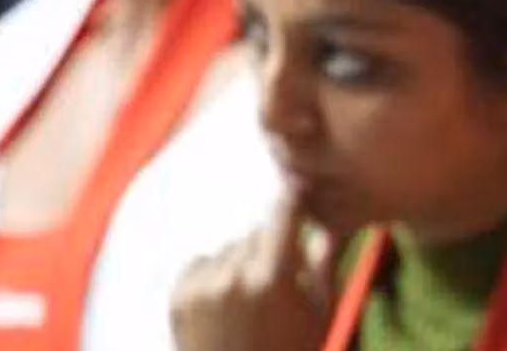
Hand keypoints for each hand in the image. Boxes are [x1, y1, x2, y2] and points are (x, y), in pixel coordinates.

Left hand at [170, 189, 345, 350]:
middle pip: (257, 232)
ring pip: (229, 248)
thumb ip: (323, 260)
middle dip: (271, 248)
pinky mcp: (178, 296)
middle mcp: (233, 276)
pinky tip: (227, 307)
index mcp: (273, 277)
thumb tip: (328, 216)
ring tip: (252, 304)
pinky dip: (214, 276)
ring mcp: (201, 286)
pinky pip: (201, 262)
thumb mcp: (320, 312)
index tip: (302, 195)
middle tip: (279, 285)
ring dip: (242, 262)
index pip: (284, 209)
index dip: (295, 200)